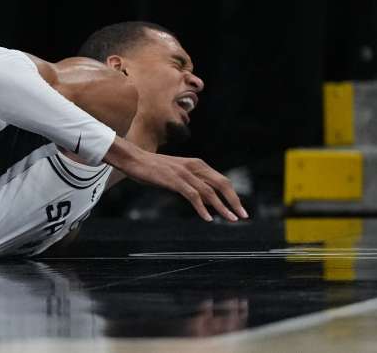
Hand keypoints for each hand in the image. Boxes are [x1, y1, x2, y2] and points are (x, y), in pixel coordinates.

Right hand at [103, 137, 247, 221]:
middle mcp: (194, 166)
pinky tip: (207, 218)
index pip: (221, 180)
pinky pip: (193, 196)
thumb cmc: (153, 167)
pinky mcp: (174, 180)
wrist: (133, 159)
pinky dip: (202, 208)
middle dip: (234, 201)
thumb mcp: (177, 173)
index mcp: (197, 164)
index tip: (240, 208)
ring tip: (231, 219)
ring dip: (222, 207)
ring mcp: (184, 173)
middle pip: (221, 184)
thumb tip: (206, 199)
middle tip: (243, 216)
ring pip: (210, 192)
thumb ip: (192, 182)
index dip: (232, 195)